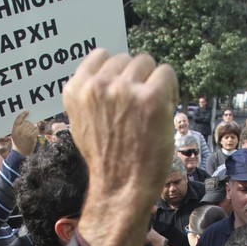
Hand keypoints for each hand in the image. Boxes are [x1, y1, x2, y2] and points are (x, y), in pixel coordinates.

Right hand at [10, 110, 38, 155]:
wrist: (20, 153)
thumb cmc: (18, 143)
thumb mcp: (14, 134)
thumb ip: (18, 128)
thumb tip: (26, 121)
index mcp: (15, 129)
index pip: (18, 119)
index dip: (23, 114)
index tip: (27, 112)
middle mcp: (20, 130)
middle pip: (27, 122)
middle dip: (29, 125)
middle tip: (27, 132)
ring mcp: (26, 133)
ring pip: (32, 125)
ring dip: (32, 129)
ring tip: (29, 135)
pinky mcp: (31, 136)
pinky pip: (36, 130)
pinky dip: (36, 132)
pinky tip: (33, 136)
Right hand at [64, 50, 177, 245]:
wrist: (121, 189)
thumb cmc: (107, 160)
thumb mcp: (83, 122)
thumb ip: (92, 95)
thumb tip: (111, 72)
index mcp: (76, 90)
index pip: (101, 56)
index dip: (116, 74)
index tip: (123, 95)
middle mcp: (97, 86)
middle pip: (127, 59)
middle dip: (136, 79)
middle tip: (138, 110)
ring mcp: (124, 90)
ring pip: (147, 63)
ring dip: (153, 83)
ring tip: (151, 112)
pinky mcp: (150, 98)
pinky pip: (167, 74)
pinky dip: (170, 91)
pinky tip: (164, 113)